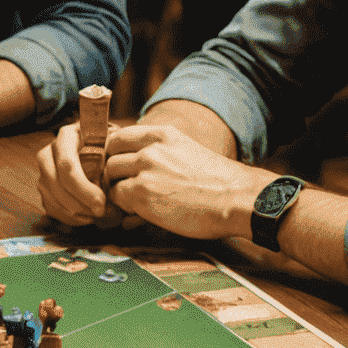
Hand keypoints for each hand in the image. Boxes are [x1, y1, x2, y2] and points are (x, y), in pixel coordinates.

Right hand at [36, 123, 118, 226]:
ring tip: (97, 214)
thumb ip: (111, 161)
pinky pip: (51, 208)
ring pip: (52, 198)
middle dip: (79, 203)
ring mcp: (43, 171)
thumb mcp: (111, 145)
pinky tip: (86, 217)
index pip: (67, 165)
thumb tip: (115, 186)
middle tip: (100, 213)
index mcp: (66, 137)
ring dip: (75, 212)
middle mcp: (49, 151)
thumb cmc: (107, 146)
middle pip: (56, 183)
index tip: (101, 203)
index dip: (83, 188)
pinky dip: (69, 217)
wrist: (97, 146)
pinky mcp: (44, 187)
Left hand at [101, 122, 271, 238]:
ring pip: (110, 176)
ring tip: (132, 202)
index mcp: (162, 134)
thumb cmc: (218, 182)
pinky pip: (117, 198)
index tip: (119, 166)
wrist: (237, 199)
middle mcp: (150, 147)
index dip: (115, 153)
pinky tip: (139, 214)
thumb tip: (134, 161)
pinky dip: (124, 207)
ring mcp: (145, 169)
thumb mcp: (186, 151)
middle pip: (110, 155)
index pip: (119, 136)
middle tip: (122, 187)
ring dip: (117, 190)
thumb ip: (160, 151)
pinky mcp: (142, 194)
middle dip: (113, 173)